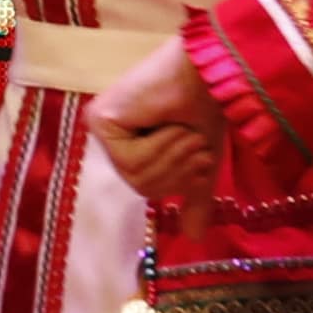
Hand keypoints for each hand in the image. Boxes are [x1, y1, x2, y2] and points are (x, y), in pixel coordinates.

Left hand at [90, 39, 227, 207]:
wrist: (213, 73)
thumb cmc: (209, 109)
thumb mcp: (203, 162)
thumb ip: (194, 197)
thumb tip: (194, 239)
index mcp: (132, 148)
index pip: (151, 189)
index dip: (181, 178)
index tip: (200, 151)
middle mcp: (111, 139)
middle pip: (141, 186)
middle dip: (177, 165)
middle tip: (192, 137)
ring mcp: (102, 129)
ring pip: (135, 175)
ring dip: (171, 153)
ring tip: (181, 126)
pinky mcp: (99, 120)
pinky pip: (130, 159)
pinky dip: (158, 144)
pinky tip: (164, 120)